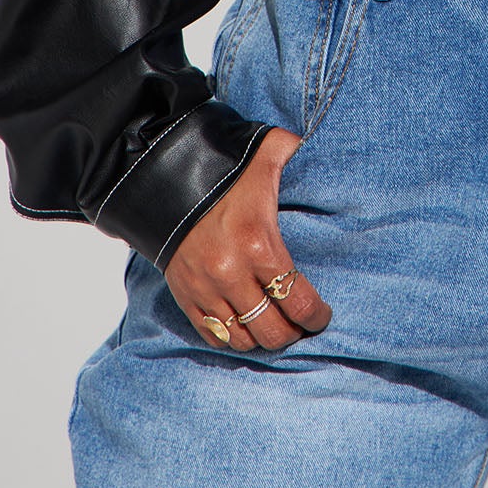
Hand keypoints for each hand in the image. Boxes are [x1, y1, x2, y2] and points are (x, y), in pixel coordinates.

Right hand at [163, 126, 332, 350]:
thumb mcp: (266, 153)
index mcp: (258, 243)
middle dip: (292, 332)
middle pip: (271, 331)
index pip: (297, 300)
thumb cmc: (225, 169)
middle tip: (300, 324)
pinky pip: (213, 336)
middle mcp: (231, 273)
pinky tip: (246, 325)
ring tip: (274, 324)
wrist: (164, 178)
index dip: (316, 316)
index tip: (322, 315)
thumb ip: (297, 150)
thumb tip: (323, 147)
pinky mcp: (185, 296)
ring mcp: (206, 289)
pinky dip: (232, 337)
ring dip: (262, 337)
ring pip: (242, 340)